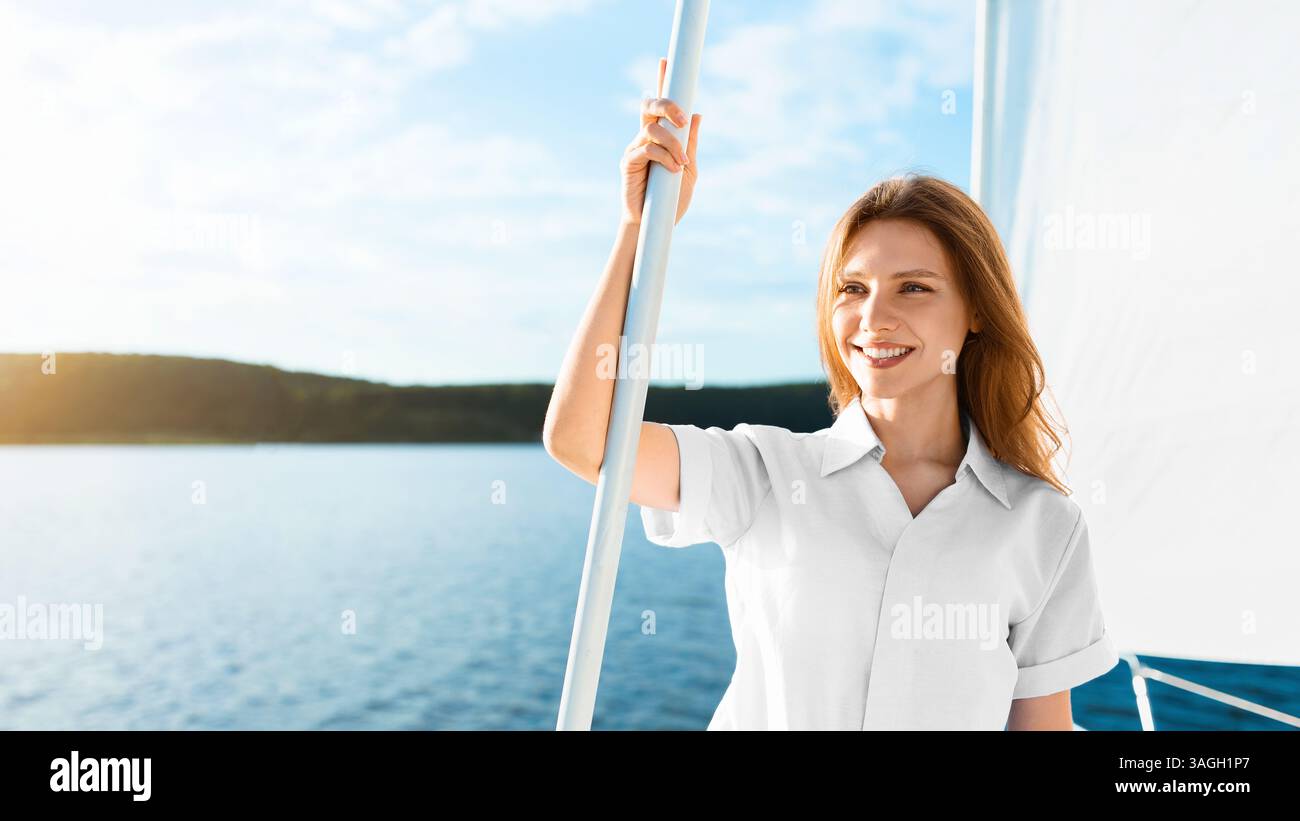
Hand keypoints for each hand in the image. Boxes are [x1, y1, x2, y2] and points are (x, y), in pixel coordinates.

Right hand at [619, 56, 701, 225]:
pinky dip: (664, 157)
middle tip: (682, 119)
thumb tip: (698, 114)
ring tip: (682, 163)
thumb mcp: (689, 169)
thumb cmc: (671, 200)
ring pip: (652, 129)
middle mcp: (644, 138)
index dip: (662, 82)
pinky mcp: (628, 163)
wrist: (655, 227)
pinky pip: (647, 149)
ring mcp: (634, 149)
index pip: (659, 105)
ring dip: (673, 142)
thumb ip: (692, 143)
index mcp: (659, 137)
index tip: (666, 60)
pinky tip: (673, 169)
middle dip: (666, 105)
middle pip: (649, 106)